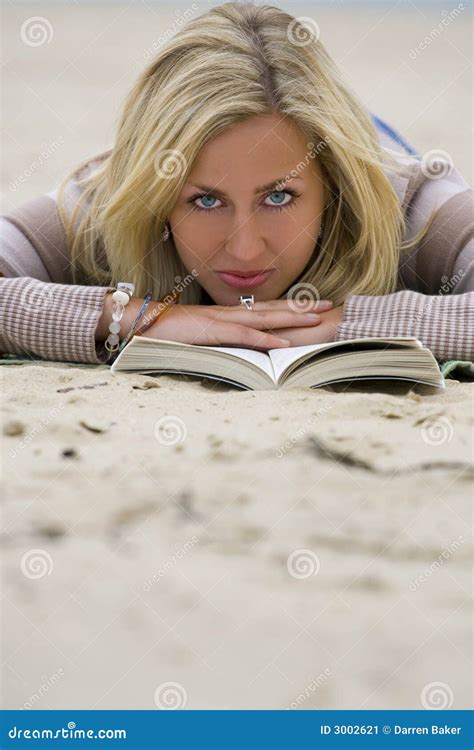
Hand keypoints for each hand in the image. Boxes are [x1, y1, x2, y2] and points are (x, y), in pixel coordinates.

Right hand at [143, 298, 334, 350]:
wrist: (140, 323)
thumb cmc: (167, 331)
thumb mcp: (200, 336)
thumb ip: (220, 339)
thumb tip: (238, 348)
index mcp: (228, 315)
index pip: (266, 309)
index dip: (290, 307)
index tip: (313, 306)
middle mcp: (229, 313)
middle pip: (273, 308)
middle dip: (302, 307)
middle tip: (330, 305)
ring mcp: (221, 320)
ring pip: (264, 317)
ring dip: (291, 318)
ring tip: (316, 318)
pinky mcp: (211, 331)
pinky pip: (243, 335)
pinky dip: (264, 338)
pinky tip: (282, 342)